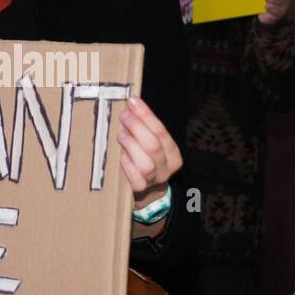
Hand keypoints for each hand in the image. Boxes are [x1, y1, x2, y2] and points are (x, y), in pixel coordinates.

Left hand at [119, 97, 182, 234]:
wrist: (148, 193)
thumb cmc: (146, 160)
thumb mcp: (150, 144)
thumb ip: (144, 127)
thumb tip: (131, 104)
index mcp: (173, 153)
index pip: (160, 130)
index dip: (146, 114)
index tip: (132, 101)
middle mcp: (167, 167)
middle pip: (153, 145)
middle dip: (136, 127)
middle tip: (123, 116)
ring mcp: (154, 181)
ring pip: (145, 163)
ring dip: (131, 146)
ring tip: (121, 135)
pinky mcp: (140, 191)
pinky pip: (136, 179)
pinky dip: (128, 166)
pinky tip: (121, 157)